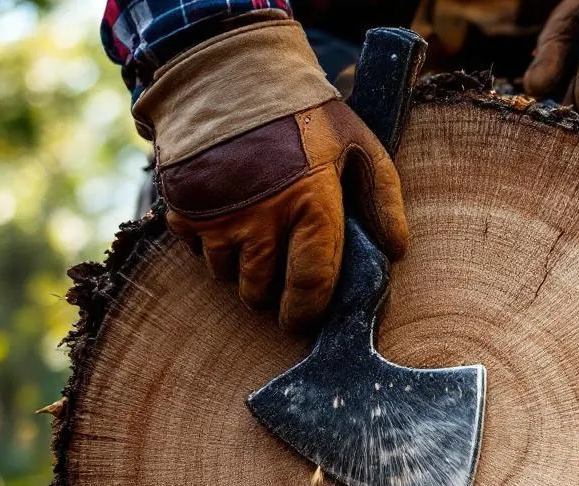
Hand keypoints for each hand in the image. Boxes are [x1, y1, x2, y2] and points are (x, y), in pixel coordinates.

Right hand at [133, 20, 406, 330]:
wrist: (230, 73)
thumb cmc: (306, 113)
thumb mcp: (360, 145)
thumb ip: (384, 199)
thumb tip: (395, 251)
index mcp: (311, 204)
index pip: (310, 286)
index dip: (307, 313)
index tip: (304, 319)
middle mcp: (261, 218)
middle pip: (261, 292)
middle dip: (273, 295)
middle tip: (282, 275)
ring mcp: (217, 216)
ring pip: (227, 276)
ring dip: (242, 269)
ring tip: (258, 238)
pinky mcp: (183, 209)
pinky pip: (196, 251)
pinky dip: (212, 245)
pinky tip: (230, 217)